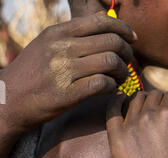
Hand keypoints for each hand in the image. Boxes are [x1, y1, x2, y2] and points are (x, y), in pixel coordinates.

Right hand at [0, 1, 136, 132]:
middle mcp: (62, 48)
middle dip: (127, 53)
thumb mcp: (45, 45)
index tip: (132, 39)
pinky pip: (102, 84)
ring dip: (123, 72)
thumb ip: (70, 36)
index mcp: (58, 33)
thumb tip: (99, 25)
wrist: (8, 101)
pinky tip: (112, 90)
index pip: (100, 22)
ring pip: (110, 62)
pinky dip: (113, 87)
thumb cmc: (30, 75)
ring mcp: (64, 71)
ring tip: (121, 79)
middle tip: (129, 63)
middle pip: (111, 42)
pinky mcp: (67, 94)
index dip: (122, 29)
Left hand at [106, 83, 167, 157]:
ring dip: (140, 103)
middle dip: (156, 103)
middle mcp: (149, 116)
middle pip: (151, 96)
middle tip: (158, 120)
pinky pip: (112, 111)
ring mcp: (131, 126)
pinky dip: (116, 101)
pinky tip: (119, 99)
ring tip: (144, 116)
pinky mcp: (116, 138)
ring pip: (134, 101)